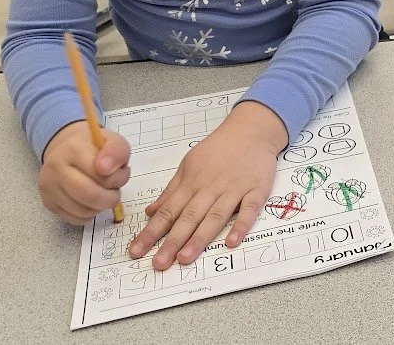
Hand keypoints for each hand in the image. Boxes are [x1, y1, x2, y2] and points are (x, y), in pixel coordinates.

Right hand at [39, 121, 130, 224]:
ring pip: (83, 211)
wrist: (66, 149)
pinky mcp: (48, 203)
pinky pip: (74, 219)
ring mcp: (49, 187)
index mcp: (73, 149)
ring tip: (102, 193)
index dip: (117, 179)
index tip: (121, 173)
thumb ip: (116, 152)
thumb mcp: (112, 141)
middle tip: (115, 192)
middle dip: (110, 198)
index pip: (99, 174)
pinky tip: (91, 202)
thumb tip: (105, 170)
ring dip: (100, 207)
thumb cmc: (93, 147)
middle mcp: (55, 168)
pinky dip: (88, 215)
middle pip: (90, 196)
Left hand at [129, 101, 286, 270]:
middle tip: (158, 264)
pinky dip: (240, 225)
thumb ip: (171, 190)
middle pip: (188, 217)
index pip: (168, 211)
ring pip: (214, 216)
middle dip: (172, 241)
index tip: (137, 250)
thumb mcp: (189, 164)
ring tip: (185, 258)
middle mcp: (210, 187)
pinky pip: (248, 210)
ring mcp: (234, 189)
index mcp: (191, 182)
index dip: (151, 232)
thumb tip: (151, 212)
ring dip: (199, 238)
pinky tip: (231, 242)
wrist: (251, 129)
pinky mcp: (256, 190)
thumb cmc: (219, 149)